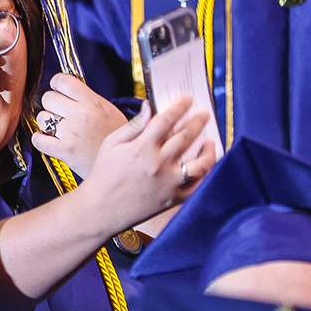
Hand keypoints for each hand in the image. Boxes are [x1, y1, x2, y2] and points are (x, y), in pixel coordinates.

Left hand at [32, 73, 128, 177]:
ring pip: (41, 117)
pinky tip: (48, 140)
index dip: (57, 84)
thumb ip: (90, 99)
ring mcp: (71, 133)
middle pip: (48, 98)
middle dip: (52, 104)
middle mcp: (80, 115)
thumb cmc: (118, 138)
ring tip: (58, 128)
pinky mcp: (64, 151)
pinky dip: (40, 139)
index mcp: (92, 102)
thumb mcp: (110, 111)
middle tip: (60, 112)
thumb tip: (70, 89)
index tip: (58, 90)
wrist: (124, 165)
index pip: (62, 80)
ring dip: (46, 122)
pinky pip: (38, 139)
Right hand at [79, 98, 214, 232]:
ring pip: (200, 163)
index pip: (167, 120)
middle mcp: (159, 164)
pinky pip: (197, 186)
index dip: (180, 107)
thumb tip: (149, 107)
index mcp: (142, 147)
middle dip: (198, 122)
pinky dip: (204, 175)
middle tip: (204, 115)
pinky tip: (204, 165)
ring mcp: (169, 183)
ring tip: (210, 141)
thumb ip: (134, 125)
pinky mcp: (172, 200)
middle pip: (186, 137)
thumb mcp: (112, 144)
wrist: (100, 210)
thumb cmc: (103, 175)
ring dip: (208, 150)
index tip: (187, 101)